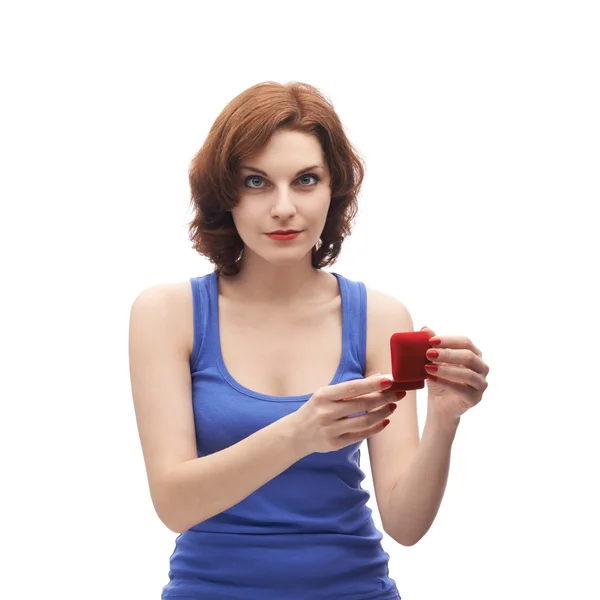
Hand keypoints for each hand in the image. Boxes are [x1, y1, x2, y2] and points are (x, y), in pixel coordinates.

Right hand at [288, 374, 405, 455]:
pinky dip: (375, 428)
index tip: (390, 380)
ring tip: (393, 406)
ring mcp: (330, 429)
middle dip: (384, 398)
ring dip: (382, 413)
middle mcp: (326, 412)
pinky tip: (385, 421)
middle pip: (362, 405)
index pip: (353, 388)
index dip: (373, 384)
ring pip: (364, 421)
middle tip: (399, 392)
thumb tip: (379, 376)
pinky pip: (361, 436)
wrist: (296, 434)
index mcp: (323, 395)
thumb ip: (352, 387)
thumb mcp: (327, 394)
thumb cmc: (316, 409)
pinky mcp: (335, 444)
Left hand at [420, 326, 489, 426]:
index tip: (430, 341)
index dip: (448, 340)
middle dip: (447, 354)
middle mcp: (481, 367)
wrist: (439, 405)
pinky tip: (431, 378)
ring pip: (468, 374)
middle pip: (469, 356)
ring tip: (428, 367)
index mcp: (474, 354)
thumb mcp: (433, 361)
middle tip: (428, 353)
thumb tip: (424, 327)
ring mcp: (481, 384)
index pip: (465, 342)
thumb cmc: (438, 379)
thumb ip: (433, 346)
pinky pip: (463, 389)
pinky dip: (446, 383)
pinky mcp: (475, 398)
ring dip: (446, 369)